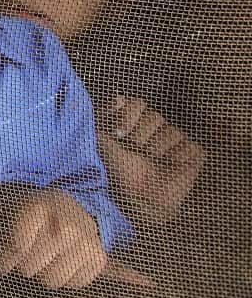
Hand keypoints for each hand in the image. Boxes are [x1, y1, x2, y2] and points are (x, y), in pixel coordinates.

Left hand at [0, 191, 106, 289]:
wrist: (67, 206)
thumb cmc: (28, 214)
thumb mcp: (1, 212)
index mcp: (37, 208)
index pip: (15, 246)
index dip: (0, 262)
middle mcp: (65, 224)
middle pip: (29, 267)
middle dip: (20, 265)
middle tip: (23, 256)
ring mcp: (85, 241)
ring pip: (51, 280)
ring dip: (41, 273)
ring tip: (42, 258)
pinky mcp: (98, 257)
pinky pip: (74, 284)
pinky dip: (64, 278)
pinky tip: (60, 262)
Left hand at [100, 95, 204, 219]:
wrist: (137, 199)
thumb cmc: (119, 172)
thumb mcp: (103, 145)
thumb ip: (105, 120)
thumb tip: (119, 98)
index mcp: (134, 121)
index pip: (137, 104)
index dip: (129, 117)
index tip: (119, 134)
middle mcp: (155, 128)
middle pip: (155, 116)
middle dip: (141, 137)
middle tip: (135, 152)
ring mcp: (175, 140)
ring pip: (172, 131)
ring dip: (158, 149)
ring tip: (151, 162)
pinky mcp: (193, 154)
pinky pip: (191, 146)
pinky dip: (180, 157)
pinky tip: (171, 166)